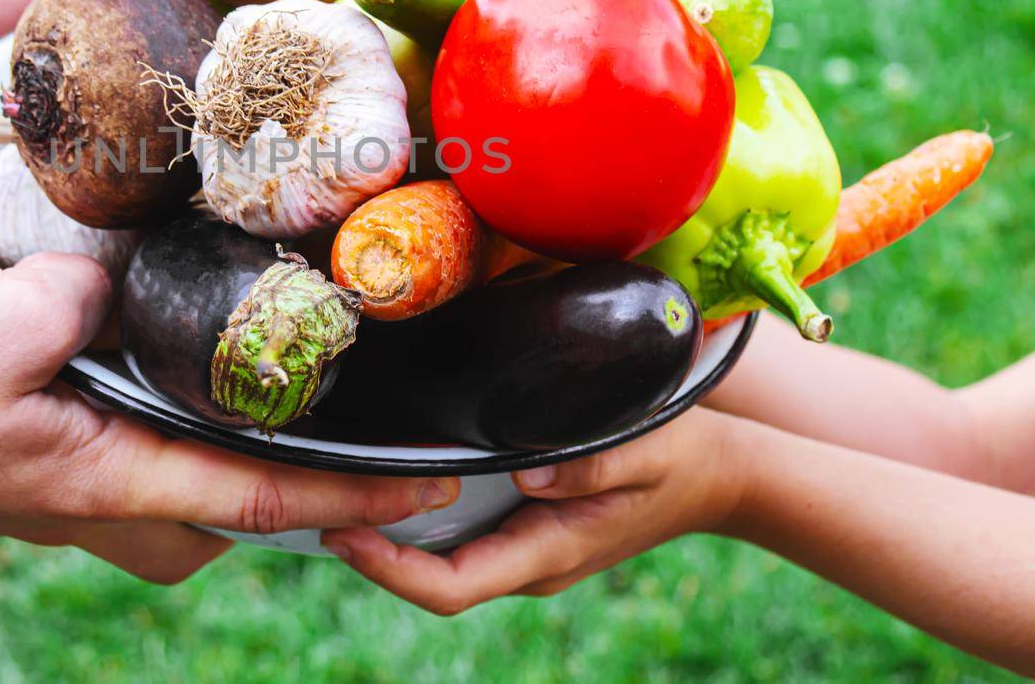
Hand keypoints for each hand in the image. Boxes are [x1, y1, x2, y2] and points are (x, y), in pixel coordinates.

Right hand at [0, 252, 456, 583]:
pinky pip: (134, 468)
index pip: (263, 496)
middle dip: (298, 483)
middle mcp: (99, 507)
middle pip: (234, 513)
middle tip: (354, 421)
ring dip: (230, 456)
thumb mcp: (3, 316)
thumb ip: (92, 289)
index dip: (355, 492)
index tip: (430, 482)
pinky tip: (165, 370)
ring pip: (183, 496)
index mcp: (109, 482)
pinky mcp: (35, 476)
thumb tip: (131, 274)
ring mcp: (65, 500)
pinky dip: (172, 433)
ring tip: (272, 390)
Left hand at [321, 409, 748, 613]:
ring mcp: (525, 549)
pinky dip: (417, 519)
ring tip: (332, 492)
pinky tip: (388, 482)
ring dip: (388, 537)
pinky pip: (458, 538)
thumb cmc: (683, 457)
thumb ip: (592, 463)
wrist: (721, 476)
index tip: (341, 531)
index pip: (452, 586)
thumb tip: (526, 471)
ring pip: (440, 561)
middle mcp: (528, 560)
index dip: (389, 569)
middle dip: (371, 553)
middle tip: (313, 505)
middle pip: (432, 580)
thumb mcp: (648, 449)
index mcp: (549, 551)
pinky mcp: (524, 527)